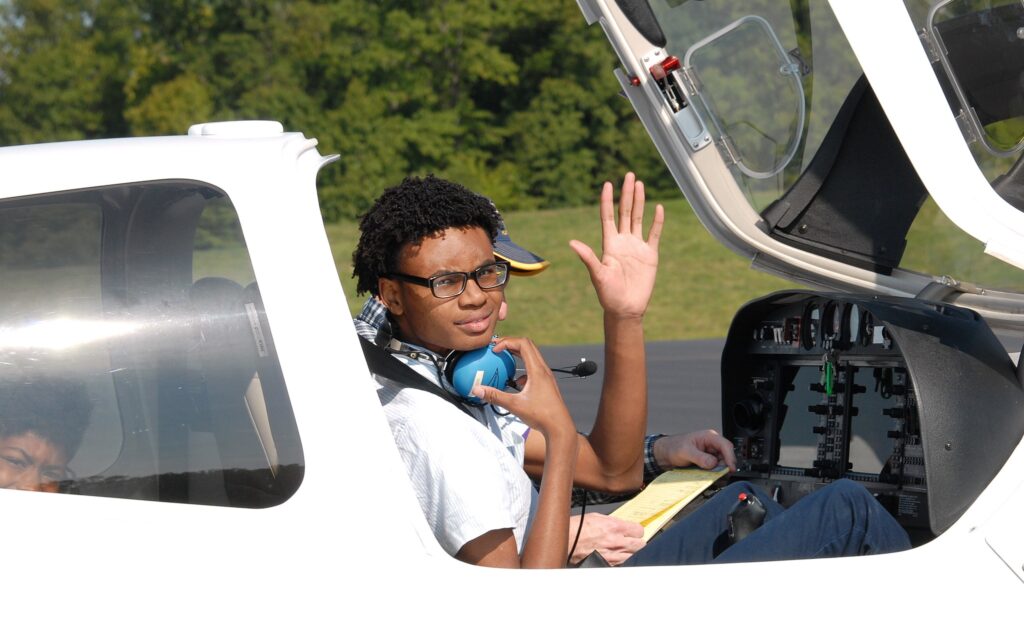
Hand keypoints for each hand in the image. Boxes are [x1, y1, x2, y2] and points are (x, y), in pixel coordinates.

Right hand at [471, 337, 575, 441]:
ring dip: (517, 355)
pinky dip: (522, 370)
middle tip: (497, 348)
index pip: (523, 344)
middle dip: (511, 344)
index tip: (495, 349)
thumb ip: (495, 396)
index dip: (507, 341)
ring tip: (504, 361)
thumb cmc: (542, 416)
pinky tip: (515, 383)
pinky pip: (533, 370)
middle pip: (528, 346)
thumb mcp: (515, 405)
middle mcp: (543, 370)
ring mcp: (545, 377)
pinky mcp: (545, 384)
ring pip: (531, 357)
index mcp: (537, 370)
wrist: (559, 427)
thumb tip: (478, 390)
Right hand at [568, 513, 644, 565]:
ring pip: (632, 555)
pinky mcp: (606, 564)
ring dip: (629, 551)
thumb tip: (622, 525)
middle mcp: (616, 542)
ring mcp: (612, 555)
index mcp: (614, 527)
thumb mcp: (596, 517)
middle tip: (631, 539)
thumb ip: (612, 521)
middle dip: (636, 541)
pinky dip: (619, 559)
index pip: (639, 530)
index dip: (636, 530)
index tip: (633, 530)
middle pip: (640, 544)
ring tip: (621, 548)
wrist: (566, 541)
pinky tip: (613, 554)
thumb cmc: (577, 527)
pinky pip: (621, 563)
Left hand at [569, 173, 664, 318]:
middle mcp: (622, 241)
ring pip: (638, 218)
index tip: (608, 183)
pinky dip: (657, 221)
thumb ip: (588, 257)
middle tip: (629, 175)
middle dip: (627, 193)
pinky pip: (654, 234)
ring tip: (640, 184)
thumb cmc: (608, 294)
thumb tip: (571, 243)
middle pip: (624, 212)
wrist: (625, 308)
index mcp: (609, 244)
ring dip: (640, 202)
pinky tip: (658, 208)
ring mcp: (637, 247)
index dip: (607, 200)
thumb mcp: (598, 275)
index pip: (608, 216)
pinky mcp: (649, 255)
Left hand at [654, 429, 736, 471]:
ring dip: (719, 470)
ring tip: (712, 476)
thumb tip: (712, 463)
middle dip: (724, 466)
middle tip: (720, 475)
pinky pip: (715, 468)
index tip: (730, 468)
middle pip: (726, 456)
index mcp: (709, 437)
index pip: (725, 445)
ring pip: (722, 463)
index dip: (730, 457)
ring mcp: (710, 453)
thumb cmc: (674, 447)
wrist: (665, 453)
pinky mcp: (708, 461)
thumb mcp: (686, 451)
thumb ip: (699, 457)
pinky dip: (714, 473)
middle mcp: (712, 444)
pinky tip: (709, 476)